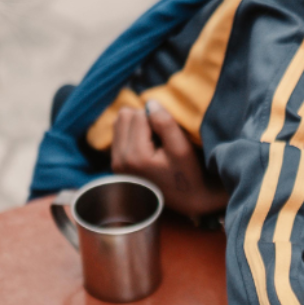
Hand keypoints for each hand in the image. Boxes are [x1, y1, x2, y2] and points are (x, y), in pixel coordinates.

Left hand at [110, 99, 227, 218]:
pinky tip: (148, 148)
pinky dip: (133, 135)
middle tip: (161, 137)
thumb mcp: (181, 148)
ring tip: (155, 142)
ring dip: (137, 126)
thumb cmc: (187, 175)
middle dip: (143, 119)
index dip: (157, 118)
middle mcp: (119, 160)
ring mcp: (116, 164)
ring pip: (119, 123)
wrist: (187, 201)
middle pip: (124, 115)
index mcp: (135, 156)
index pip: (139, 114)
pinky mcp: (116, 165)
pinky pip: (119, 134)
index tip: (169, 135)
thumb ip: (165, 123)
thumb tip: (150, 102)